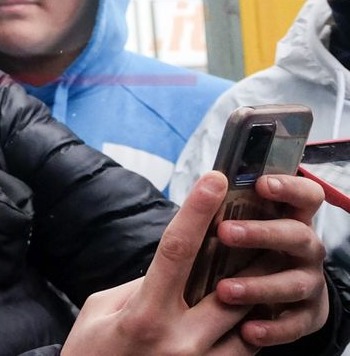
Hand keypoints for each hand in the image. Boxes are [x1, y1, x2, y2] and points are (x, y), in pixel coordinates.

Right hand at [62, 172, 254, 355]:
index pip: (176, 251)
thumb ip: (140, 285)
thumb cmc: (91, 352)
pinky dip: (246, 330)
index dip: (196, 211)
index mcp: (144, 314)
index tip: (214, 179)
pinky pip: (244, 353)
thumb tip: (174, 264)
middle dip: (246, 256)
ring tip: (255, 271)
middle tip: (255, 227)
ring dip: (251, 296)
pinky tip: (241, 312)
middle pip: (229, 288)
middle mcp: (177, 342)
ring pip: (246, 324)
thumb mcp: (102, 309)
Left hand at [212, 174, 327, 346]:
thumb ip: (229, 212)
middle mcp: (306, 249)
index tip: (261, 184)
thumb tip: (205, 186)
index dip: (290, 187)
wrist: (263, 299)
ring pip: (295, 283)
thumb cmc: (243, 252)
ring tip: (224, 290)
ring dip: (259, 285)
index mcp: (290, 219)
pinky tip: (246, 329)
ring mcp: (309, 282)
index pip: (305, 196)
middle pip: (299, 235)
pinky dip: (272, 328)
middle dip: (263, 233)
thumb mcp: (239, 229)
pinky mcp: (307, 317)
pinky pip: (296, 324)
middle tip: (225, 232)